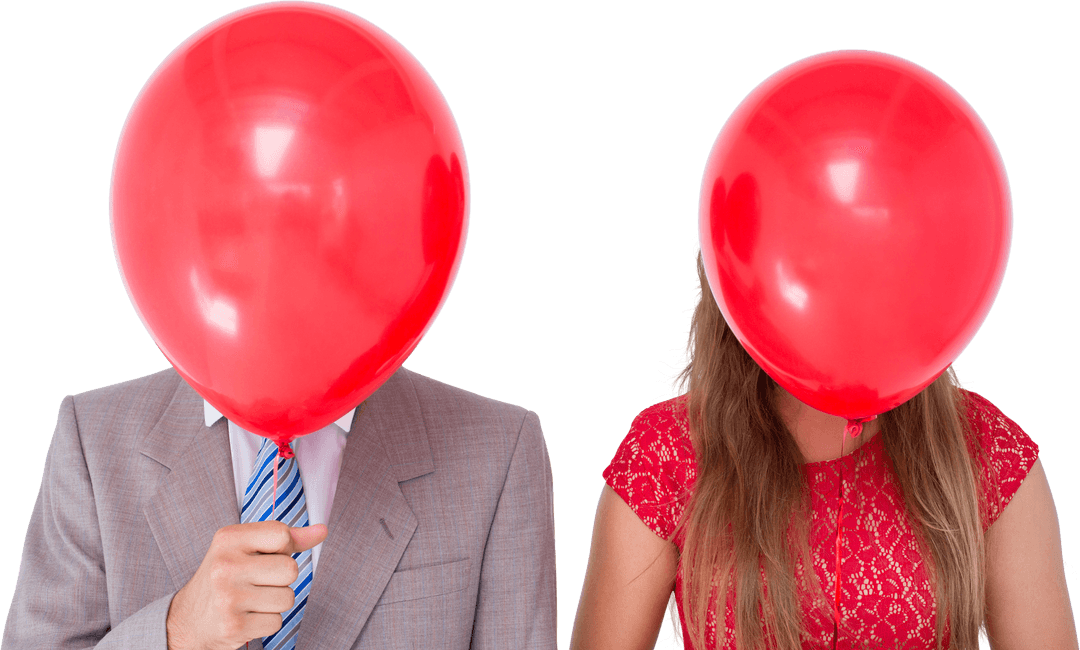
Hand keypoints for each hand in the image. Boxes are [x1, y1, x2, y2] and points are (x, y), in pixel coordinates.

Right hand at [165, 521, 327, 649]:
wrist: (187, 620)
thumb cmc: (225, 578)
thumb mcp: (247, 548)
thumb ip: (286, 538)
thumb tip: (322, 531)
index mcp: (228, 539)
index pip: (282, 534)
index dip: (284, 548)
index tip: (267, 555)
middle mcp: (225, 565)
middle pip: (290, 569)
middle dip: (281, 579)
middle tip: (257, 582)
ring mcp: (228, 597)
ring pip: (288, 598)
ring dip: (275, 602)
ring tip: (251, 600)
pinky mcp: (233, 625)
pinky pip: (276, 621)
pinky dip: (266, 621)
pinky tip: (246, 615)